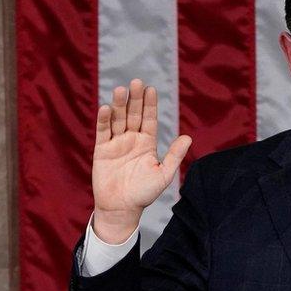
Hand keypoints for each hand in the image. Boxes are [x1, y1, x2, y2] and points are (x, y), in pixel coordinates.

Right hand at [91, 79, 191, 242]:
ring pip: (118, 119)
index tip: (151, 89)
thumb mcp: (163, 174)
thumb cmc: (144, 193)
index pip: (149, 119)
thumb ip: (174, 156)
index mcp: (147, 143)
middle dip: (135, 99)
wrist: (122, 208)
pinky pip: (103, 132)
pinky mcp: (102, 150)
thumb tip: (188, 138)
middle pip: (133, 114)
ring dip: (118, 105)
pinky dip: (104, 120)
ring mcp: (116, 143)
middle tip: (136, 82)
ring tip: (120, 90)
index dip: (150, 104)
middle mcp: (132, 139)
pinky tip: (106, 108)